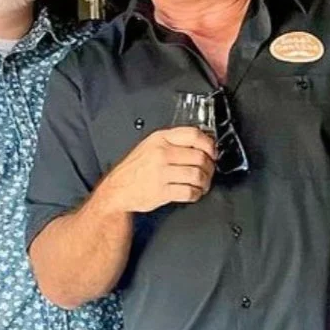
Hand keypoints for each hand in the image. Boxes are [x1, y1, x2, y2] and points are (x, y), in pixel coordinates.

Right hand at [96, 126, 216, 214]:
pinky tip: (193, 192)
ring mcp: (161, 173)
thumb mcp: (150, 146)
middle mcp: (161, 154)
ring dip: (205, 182)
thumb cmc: (134, 169)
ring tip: (202, 184)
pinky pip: (189, 192)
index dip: (209, 144)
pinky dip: (196, 194)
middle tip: (208, 171)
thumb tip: (201, 143)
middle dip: (209, 167)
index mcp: (160, 139)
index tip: (212, 152)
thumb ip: (173, 142)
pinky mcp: (162, 191)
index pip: (193, 135)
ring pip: (197, 175)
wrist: (117, 190)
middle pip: (199, 157)